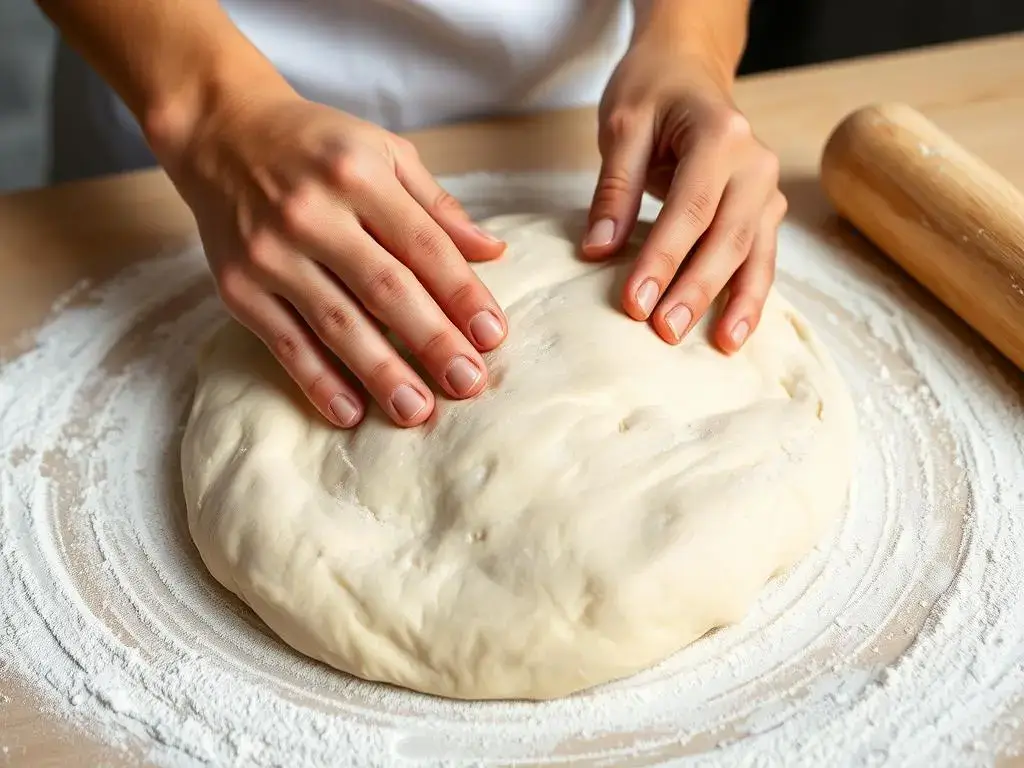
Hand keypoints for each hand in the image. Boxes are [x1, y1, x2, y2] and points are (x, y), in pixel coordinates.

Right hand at [159, 87, 507, 428]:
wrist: (219, 131)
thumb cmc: (317, 145)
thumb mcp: (383, 152)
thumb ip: (437, 205)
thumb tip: (494, 252)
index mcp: (359, 174)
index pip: (423, 245)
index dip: (462, 294)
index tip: (492, 336)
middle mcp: (313, 213)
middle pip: (385, 288)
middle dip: (432, 340)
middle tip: (468, 383)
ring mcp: (271, 253)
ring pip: (336, 323)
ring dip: (380, 372)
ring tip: (416, 411)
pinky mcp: (238, 287)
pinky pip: (284, 342)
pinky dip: (317, 381)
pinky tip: (350, 413)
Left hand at [582, 42, 785, 351]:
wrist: (689, 69)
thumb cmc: (654, 91)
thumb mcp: (622, 125)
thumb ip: (614, 189)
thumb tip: (598, 251)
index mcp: (721, 136)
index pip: (689, 210)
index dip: (662, 260)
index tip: (633, 304)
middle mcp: (755, 163)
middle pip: (728, 237)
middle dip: (697, 290)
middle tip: (666, 332)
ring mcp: (765, 189)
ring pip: (755, 252)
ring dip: (738, 302)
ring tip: (723, 346)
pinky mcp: (764, 209)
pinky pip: (761, 256)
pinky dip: (751, 294)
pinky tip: (736, 331)